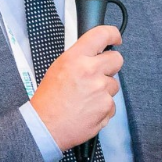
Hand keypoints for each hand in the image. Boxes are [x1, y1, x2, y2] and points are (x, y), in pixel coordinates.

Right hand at [29, 25, 122, 150]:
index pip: (102, 35)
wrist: (45, 127)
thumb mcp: (58, 68)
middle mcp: (90, 71)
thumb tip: (95, 53)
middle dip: (110, 66)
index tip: (115, 38)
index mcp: (75, 58)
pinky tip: (88, 110)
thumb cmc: (48, 100)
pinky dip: (103, 107)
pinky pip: (112, 103)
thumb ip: (79, 58)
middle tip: (98, 75)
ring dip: (104, 90)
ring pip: (114, 84)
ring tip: (85, 98)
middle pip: (117, 59)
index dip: (113, 34)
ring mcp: (101, 90)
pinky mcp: (107, 107)